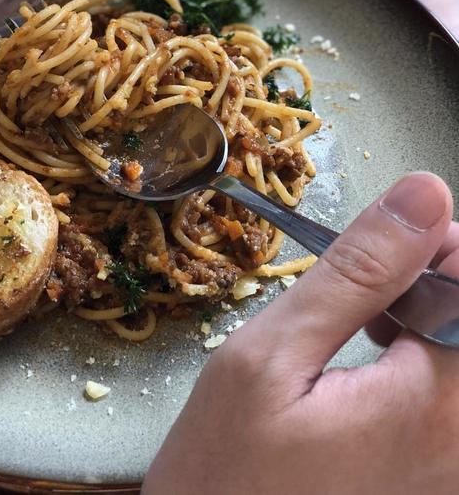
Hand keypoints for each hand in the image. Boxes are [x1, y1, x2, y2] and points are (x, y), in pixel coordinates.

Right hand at [144, 173, 458, 494]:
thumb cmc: (225, 473)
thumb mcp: (271, 357)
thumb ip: (354, 274)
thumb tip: (423, 195)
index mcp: (432, 407)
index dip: (442, 245)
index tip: (389, 238)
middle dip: (434, 282)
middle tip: (370, 279)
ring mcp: (452, 472)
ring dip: (430, 319)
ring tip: (368, 319)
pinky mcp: (436, 483)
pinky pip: (452, 404)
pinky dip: (428, 362)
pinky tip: (381, 360)